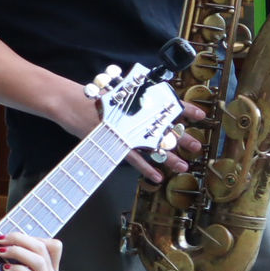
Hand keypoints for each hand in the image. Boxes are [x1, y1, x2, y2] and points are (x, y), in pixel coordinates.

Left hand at [0, 229, 61, 270]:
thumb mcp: (9, 267)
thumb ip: (2, 249)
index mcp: (50, 269)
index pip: (53, 246)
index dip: (34, 236)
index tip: (12, 235)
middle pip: (43, 249)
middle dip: (20, 239)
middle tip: (0, 239)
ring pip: (39, 262)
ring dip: (17, 252)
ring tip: (0, 251)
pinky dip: (16, 269)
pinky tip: (4, 268)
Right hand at [66, 75, 201, 181]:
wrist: (69, 102)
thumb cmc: (90, 97)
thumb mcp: (114, 93)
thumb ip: (132, 102)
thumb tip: (144, 109)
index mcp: (139, 100)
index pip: (168, 102)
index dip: (186, 108)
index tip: (201, 115)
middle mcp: (136, 115)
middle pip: (165, 127)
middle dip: (183, 138)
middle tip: (197, 146)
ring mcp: (127, 130)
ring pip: (153, 146)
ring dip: (170, 157)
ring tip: (183, 166)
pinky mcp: (115, 143)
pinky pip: (135, 159)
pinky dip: (147, 169)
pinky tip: (158, 177)